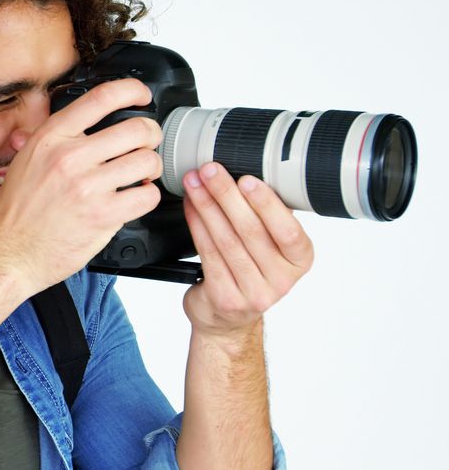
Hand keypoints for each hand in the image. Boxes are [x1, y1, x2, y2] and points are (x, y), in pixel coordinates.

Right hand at [0, 79, 163, 296]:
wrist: (8, 252)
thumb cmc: (15, 212)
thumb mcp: (25, 161)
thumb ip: (52, 138)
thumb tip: (76, 120)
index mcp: (51, 138)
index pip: (101, 98)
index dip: (132, 91)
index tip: (141, 96)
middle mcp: (69, 157)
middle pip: (136, 129)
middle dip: (151, 135)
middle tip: (147, 144)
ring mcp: (87, 186)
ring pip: (147, 161)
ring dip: (151, 167)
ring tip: (141, 175)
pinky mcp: (102, 215)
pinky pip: (146, 196)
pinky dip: (147, 196)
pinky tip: (134, 198)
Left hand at [181, 162, 313, 338]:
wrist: (228, 319)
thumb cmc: (250, 272)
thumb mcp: (271, 247)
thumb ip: (267, 218)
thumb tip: (249, 172)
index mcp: (299, 260)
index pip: (288, 230)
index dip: (267, 204)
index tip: (246, 179)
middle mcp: (281, 279)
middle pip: (251, 231)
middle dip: (227, 195)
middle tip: (210, 171)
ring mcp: (253, 292)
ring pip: (226, 240)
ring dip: (207, 206)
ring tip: (194, 183)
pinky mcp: (225, 297)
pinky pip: (208, 253)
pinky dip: (197, 224)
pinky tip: (190, 207)